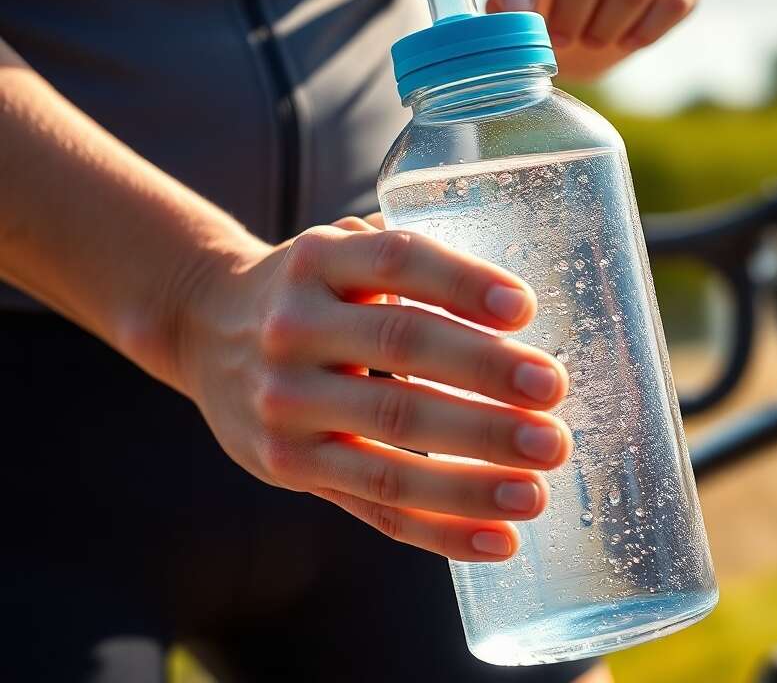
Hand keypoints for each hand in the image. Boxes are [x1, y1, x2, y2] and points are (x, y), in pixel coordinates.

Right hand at [173, 216, 571, 561]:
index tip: (525, 309)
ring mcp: (286, 406)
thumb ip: (418, 267)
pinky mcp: (290, 468)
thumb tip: (527, 306)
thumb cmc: (316, 292)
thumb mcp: (344, 252)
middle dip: (485, 376)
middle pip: (400, 351)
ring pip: (390, 445)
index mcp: (319, 261)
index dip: (461, 283)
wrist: (206, 332)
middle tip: (554, 395)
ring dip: (472, 474)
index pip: (396, 262)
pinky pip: (375, 506)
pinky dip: (442, 530)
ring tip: (539, 488)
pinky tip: (501, 540)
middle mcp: (293, 330)